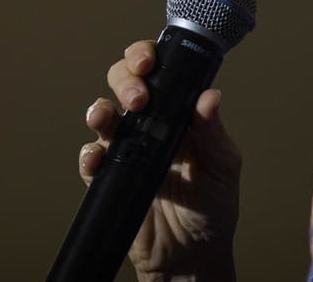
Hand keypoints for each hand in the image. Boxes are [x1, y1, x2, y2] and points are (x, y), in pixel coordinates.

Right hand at [80, 41, 240, 281]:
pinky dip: (89, 156)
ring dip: (101, 111)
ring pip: (104, 115)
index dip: (149, 56)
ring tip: (107, 117)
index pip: (162, 71)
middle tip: (137, 97)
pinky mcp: (111, 178)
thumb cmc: (213, 207)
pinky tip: (96, 158)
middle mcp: (152, 124)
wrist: (192, 256)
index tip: (149, 61)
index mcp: (181, 113)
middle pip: (125, 82)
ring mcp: (128, 149)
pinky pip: (91, 160)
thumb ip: (212, 134)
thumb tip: (209, 96)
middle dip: (125, 79)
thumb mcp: (222, 168)